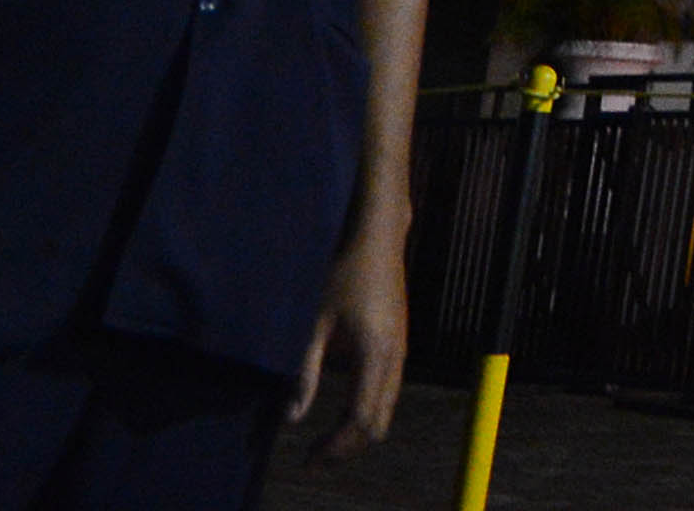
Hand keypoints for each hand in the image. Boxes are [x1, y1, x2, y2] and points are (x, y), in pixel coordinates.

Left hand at [296, 205, 413, 452]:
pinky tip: (341, 407)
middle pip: (377, 424)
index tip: (308, 458)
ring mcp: (402, 351)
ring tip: (325, 439)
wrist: (378, 234)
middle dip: (347, 446)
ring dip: (357, 429)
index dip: (334, 447)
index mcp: (375, 355)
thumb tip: (292, 417)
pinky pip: (387, 392)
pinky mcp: (399, 344)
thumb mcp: (316, 322)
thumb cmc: (343, 271)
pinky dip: (366, 409)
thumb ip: (306, 372)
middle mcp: (395, 358)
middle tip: (314, 455)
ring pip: (385, 410)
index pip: (358, 421)